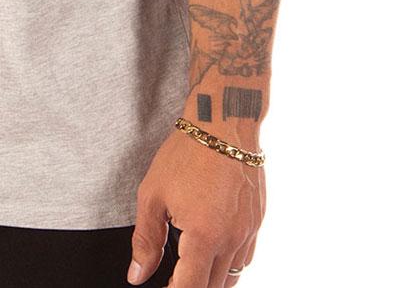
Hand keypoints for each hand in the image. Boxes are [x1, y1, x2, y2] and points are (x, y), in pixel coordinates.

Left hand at [128, 129, 264, 286]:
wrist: (222, 122)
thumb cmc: (186, 154)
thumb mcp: (153, 194)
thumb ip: (146, 240)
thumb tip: (137, 275)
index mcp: (204, 236)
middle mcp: (231, 239)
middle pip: (213, 287)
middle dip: (191, 286)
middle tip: (172, 278)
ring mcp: (248, 232)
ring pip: (232, 276)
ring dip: (212, 279)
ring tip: (191, 268)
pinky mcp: (257, 221)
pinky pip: (245, 257)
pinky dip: (229, 263)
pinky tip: (213, 252)